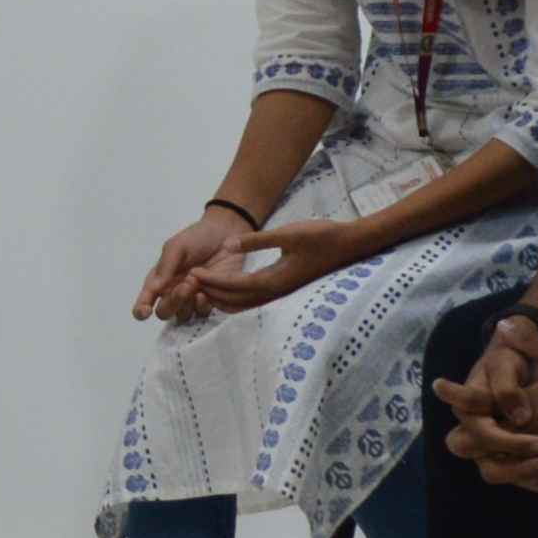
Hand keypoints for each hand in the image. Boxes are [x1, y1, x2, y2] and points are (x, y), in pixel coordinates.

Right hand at [132, 206, 262, 320]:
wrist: (226, 234)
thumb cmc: (197, 238)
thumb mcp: (177, 246)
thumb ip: (166, 267)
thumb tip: (154, 289)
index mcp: (159, 280)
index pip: (145, 301)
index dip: (141, 310)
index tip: (145, 311)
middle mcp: (173, 292)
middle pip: (165, 312)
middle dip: (172, 302)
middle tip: (186, 285)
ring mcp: (191, 298)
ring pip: (182, 315)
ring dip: (187, 304)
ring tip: (196, 284)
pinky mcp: (209, 301)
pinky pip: (201, 314)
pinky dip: (201, 306)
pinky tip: (205, 293)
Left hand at [204, 211, 368, 309]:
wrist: (349, 246)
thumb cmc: (321, 237)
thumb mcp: (288, 233)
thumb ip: (258, 241)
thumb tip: (229, 245)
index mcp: (274, 280)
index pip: (234, 285)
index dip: (212, 281)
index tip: (192, 273)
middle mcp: (276, 292)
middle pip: (235, 300)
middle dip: (211, 292)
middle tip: (188, 282)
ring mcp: (281, 294)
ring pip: (244, 304)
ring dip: (222, 298)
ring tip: (202, 287)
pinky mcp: (285, 289)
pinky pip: (254, 300)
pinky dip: (236, 298)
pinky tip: (228, 289)